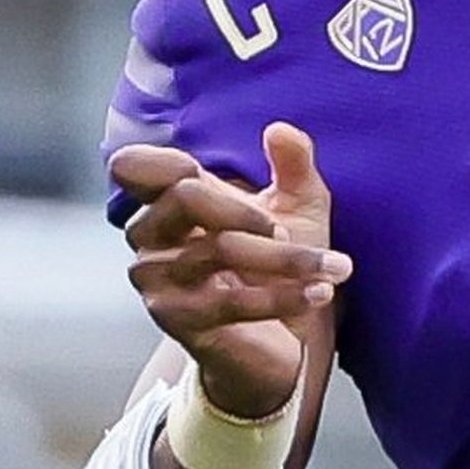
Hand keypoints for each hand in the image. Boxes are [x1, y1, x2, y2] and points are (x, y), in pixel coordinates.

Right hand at [109, 123, 345, 420]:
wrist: (287, 339)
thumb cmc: (285, 263)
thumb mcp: (300, 207)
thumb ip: (293, 164)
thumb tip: (280, 129)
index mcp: (172, 200)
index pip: (133, 166)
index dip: (160, 160)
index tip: (202, 167)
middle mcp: (152, 237)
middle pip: (183, 196)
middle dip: (246, 210)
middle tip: (286, 227)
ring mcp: (158, 281)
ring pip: (218, 250)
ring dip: (287, 258)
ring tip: (336, 266)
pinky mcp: (179, 321)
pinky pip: (230, 300)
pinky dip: (283, 295)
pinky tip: (321, 291)